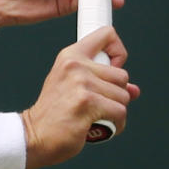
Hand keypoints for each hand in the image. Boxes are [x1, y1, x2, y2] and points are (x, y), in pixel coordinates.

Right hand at [21, 26, 140, 168]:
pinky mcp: (87, 102)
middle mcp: (74, 65)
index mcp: (70, 56)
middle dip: (116, 94)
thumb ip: (102, 82)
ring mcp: (80, 82)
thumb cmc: (53, 113)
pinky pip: (120, 112)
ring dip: (115, 111)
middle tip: (96, 103)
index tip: (113, 67)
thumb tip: (134, 90)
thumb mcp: (72, 87)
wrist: (34, 134)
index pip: (106, 35)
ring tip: (95, 116)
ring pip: (124, 96)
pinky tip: (98, 126)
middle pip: (122, 75)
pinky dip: (115, 124)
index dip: (118, 52)